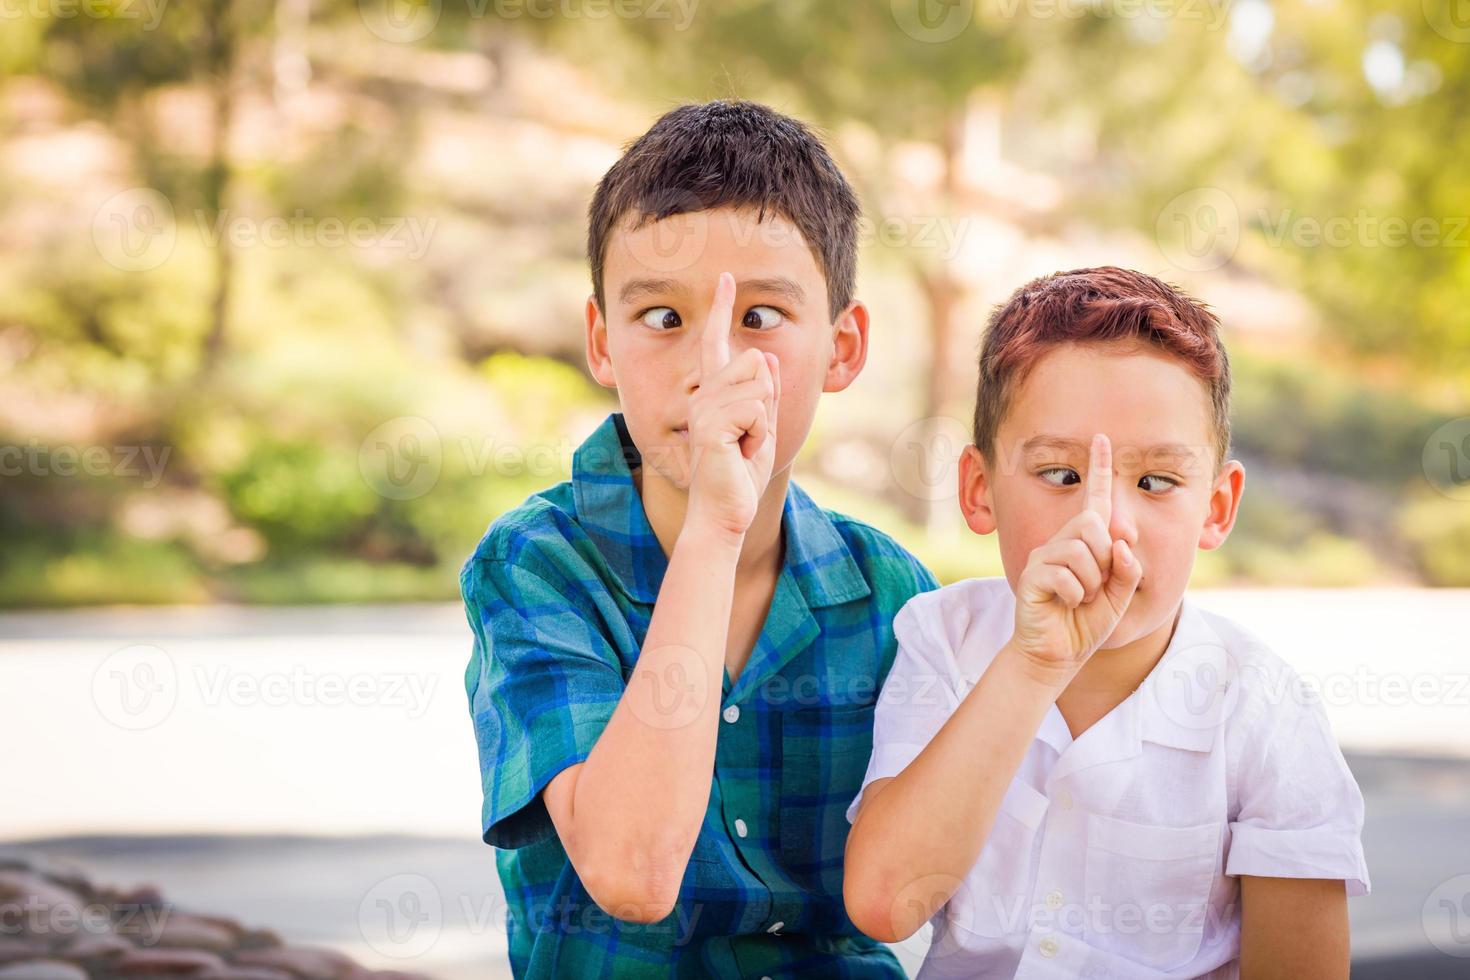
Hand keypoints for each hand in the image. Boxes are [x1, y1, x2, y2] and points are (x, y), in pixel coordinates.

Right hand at [685, 272, 780, 538]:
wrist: (725, 511)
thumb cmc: (741, 474)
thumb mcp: (762, 427)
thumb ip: (763, 392)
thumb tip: (762, 356)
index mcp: (714, 393)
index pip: (717, 343)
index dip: (722, 308)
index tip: (727, 277)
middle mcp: (703, 395)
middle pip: (754, 363)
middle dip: (767, 403)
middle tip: (750, 439)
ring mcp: (704, 409)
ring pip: (758, 386)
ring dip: (763, 424)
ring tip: (744, 448)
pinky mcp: (710, 426)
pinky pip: (756, 410)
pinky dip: (759, 436)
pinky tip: (741, 454)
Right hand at [1009, 434, 1142, 684]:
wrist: (1057, 655)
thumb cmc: (1086, 623)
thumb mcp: (1120, 596)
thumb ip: (1127, 568)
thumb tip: (1122, 541)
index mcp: (1084, 541)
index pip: (1093, 499)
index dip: (1099, 468)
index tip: (1102, 438)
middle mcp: (1060, 541)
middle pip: (1093, 524)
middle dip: (1106, 558)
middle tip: (1097, 587)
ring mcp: (1043, 557)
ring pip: (1082, 550)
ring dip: (1093, 582)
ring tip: (1082, 599)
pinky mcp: (1032, 576)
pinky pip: (1066, 575)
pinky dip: (1077, 595)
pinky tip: (1066, 605)